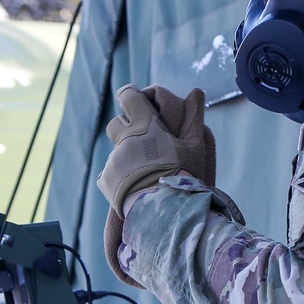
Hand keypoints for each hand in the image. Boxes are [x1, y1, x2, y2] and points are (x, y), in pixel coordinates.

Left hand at [98, 85, 214, 285]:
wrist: (165, 211)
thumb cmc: (183, 174)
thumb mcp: (195, 145)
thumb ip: (194, 117)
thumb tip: (197, 91)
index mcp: (144, 125)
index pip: (128, 96)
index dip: (131, 97)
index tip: (138, 104)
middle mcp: (124, 139)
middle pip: (115, 124)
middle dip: (125, 129)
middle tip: (143, 143)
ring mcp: (113, 160)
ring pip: (115, 152)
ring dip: (126, 157)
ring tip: (144, 173)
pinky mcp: (106, 181)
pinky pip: (108, 174)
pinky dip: (118, 178)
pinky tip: (134, 187)